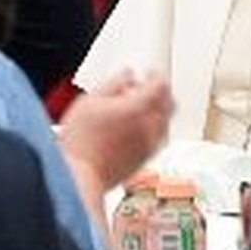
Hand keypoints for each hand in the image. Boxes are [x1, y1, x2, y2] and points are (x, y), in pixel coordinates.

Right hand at [58, 70, 173, 193]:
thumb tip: (128, 75)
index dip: (155, 75)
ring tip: (139, 109)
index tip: (149, 73)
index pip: (161, 85)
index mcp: (138, 108)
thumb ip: (114, 83)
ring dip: (158, 111)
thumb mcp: (90, 100)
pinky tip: (135, 128)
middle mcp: (150, 126)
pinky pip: (159, 138)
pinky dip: (153, 128)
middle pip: (170, 103)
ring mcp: (150, 145)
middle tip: (148, 89)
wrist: (80, 176)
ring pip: (166, 122)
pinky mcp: (146, 159)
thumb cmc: (80, 141)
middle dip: (162, 92)